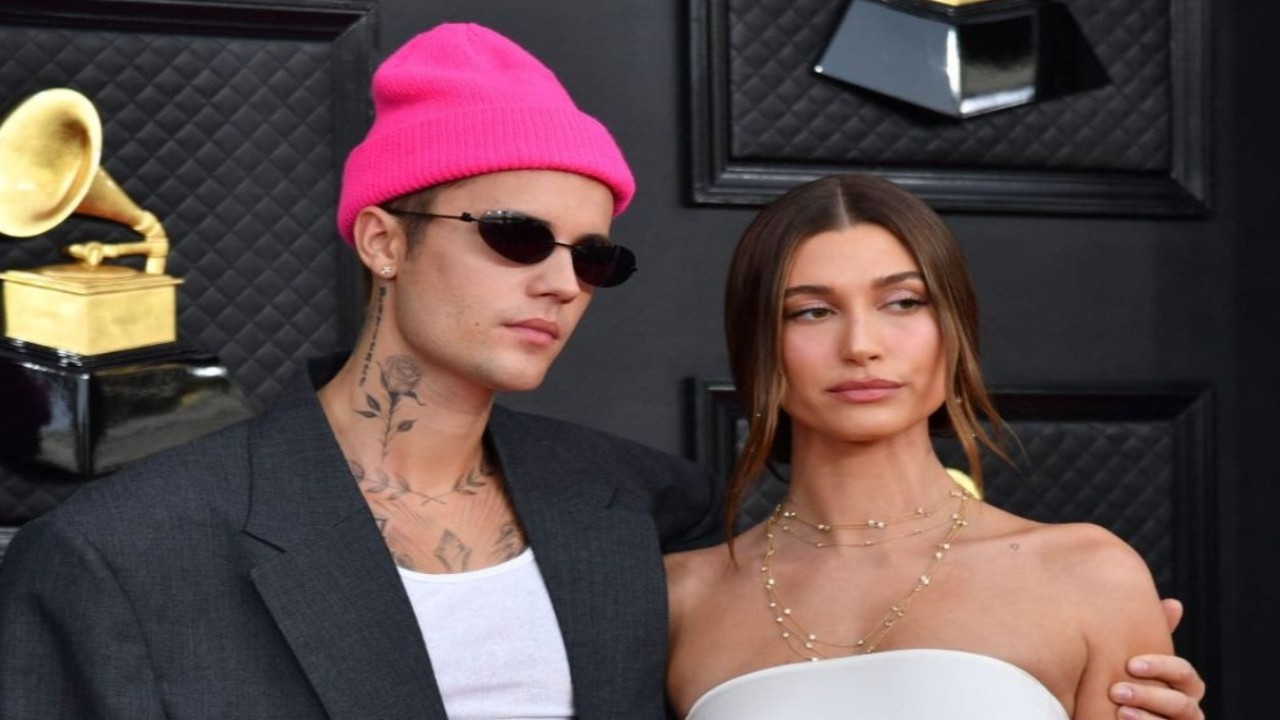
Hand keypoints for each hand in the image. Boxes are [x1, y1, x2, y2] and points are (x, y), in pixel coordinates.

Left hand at [1109, 599, 1204, 719]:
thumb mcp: (1138, 662)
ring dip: (1146, 717)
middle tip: (1116, 690)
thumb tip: (1175, 604)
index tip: (1130, 663)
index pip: (1184, 674)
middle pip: (1181, 704)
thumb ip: (1153, 636)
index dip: (1161, 667)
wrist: (1111, 714)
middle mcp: (1186, 711)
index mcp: (1183, 687)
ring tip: (1119, 710)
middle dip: (1150, 696)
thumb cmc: (1129, 683)